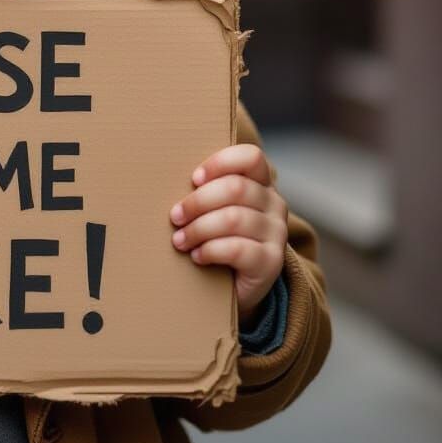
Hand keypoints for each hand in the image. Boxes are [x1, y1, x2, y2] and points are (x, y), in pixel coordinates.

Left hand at [169, 144, 287, 324]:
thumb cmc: (217, 236)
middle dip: (198, 202)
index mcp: (260, 183)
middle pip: (236, 188)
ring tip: (180, 240)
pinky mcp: (271, 262)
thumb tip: (167, 177)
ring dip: (198, 229)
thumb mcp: (213, 208)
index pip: (250, 157)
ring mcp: (276, 233)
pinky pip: (238, 249)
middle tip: (175, 217)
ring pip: (233, 218)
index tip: (194, 179)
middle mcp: (274, 204)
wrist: (235, 285)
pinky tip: (197, 256)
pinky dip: (210, 250)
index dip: (220, 163)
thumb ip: (204, 189)